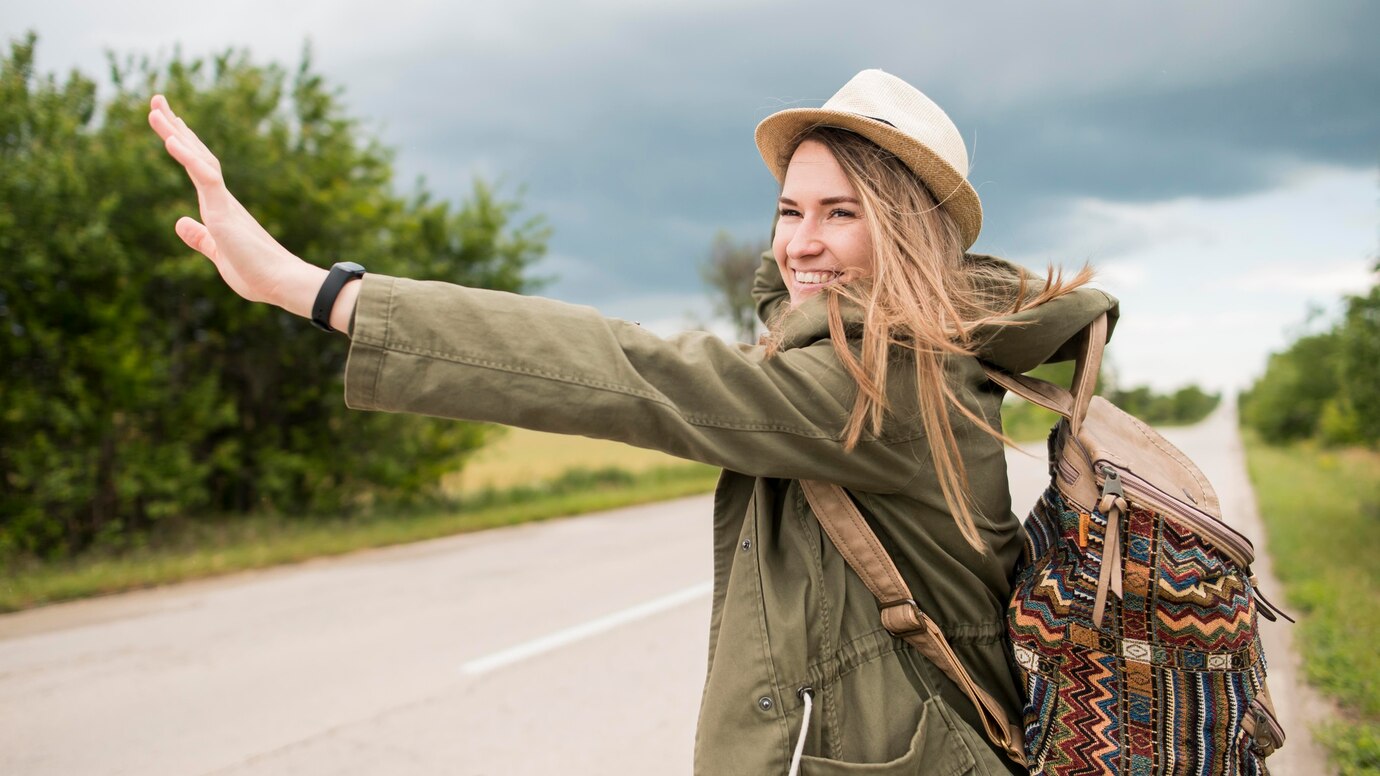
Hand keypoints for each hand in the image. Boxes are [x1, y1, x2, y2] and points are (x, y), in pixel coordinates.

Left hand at [148, 94, 325, 317]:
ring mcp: (223, 203)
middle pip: (195, 154)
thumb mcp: (218, 253)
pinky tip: (171, 140)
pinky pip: (205, 178)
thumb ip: (199, 238)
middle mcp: (221, 199)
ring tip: (155, 109)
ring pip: (197, 159)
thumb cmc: (257, 272)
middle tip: (157, 100)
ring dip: (174, 133)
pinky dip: (188, 158)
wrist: (282, 283)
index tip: (170, 123)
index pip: (197, 168)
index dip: (182, 144)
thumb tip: (180, 221)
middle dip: (174, 127)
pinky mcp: (225, 213)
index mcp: (219, 208)